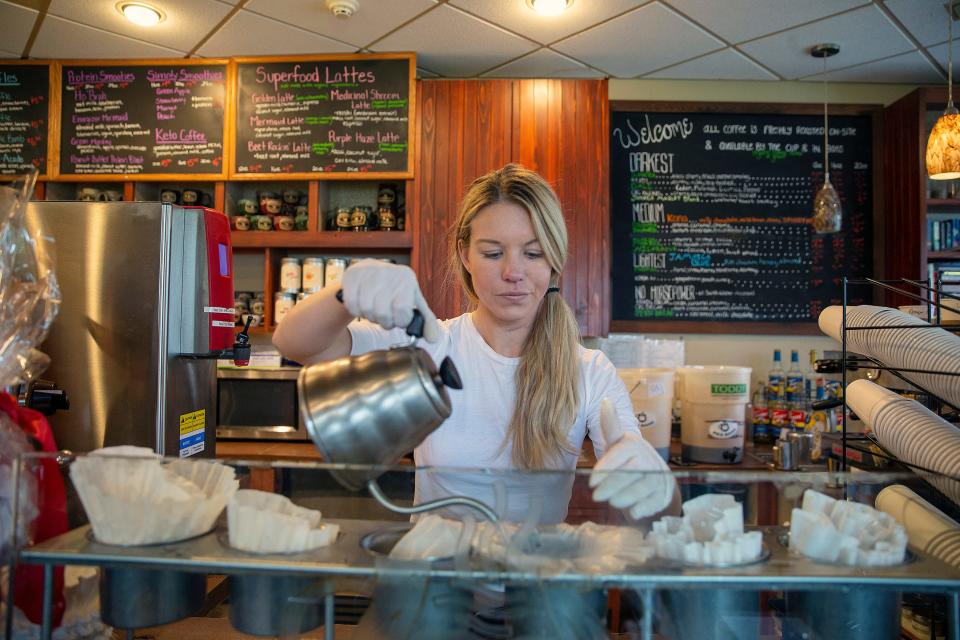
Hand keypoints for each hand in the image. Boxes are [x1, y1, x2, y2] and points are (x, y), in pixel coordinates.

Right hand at [341, 259, 440, 341]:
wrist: (370, 272)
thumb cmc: (393, 290)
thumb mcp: (412, 301)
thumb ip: (425, 321)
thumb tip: (433, 338)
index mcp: (407, 279)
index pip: (403, 310)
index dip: (399, 321)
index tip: (398, 318)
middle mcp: (389, 272)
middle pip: (383, 313)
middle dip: (384, 321)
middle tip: (385, 316)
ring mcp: (369, 272)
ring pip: (366, 310)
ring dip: (370, 317)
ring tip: (374, 309)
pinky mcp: (352, 274)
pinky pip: (352, 304)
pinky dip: (355, 311)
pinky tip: (361, 304)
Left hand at [589, 398, 674, 519]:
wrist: (655, 484)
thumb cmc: (628, 462)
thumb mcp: (616, 444)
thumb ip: (610, 425)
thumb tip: (605, 399)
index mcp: (635, 444)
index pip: (618, 455)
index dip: (605, 468)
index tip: (592, 481)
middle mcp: (649, 459)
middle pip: (627, 473)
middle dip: (611, 486)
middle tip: (597, 496)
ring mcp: (659, 477)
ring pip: (640, 488)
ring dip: (624, 497)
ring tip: (612, 502)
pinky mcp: (664, 495)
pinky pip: (652, 503)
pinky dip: (641, 509)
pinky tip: (633, 512)